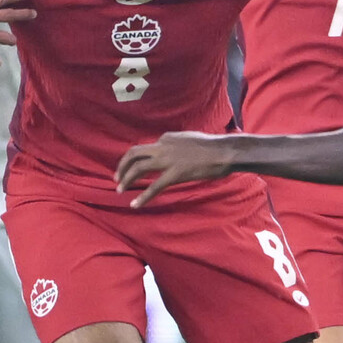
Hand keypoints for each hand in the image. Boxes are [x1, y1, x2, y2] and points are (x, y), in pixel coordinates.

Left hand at [115, 131, 238, 207]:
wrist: (225, 151)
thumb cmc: (213, 147)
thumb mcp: (190, 140)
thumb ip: (177, 145)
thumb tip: (173, 153)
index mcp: (167, 137)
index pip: (147, 148)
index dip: (139, 160)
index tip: (137, 170)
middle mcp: (163, 145)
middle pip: (133, 153)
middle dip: (122, 166)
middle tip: (117, 178)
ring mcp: (168, 160)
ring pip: (138, 168)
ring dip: (126, 179)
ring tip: (119, 189)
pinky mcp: (175, 174)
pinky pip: (154, 187)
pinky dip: (142, 197)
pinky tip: (135, 204)